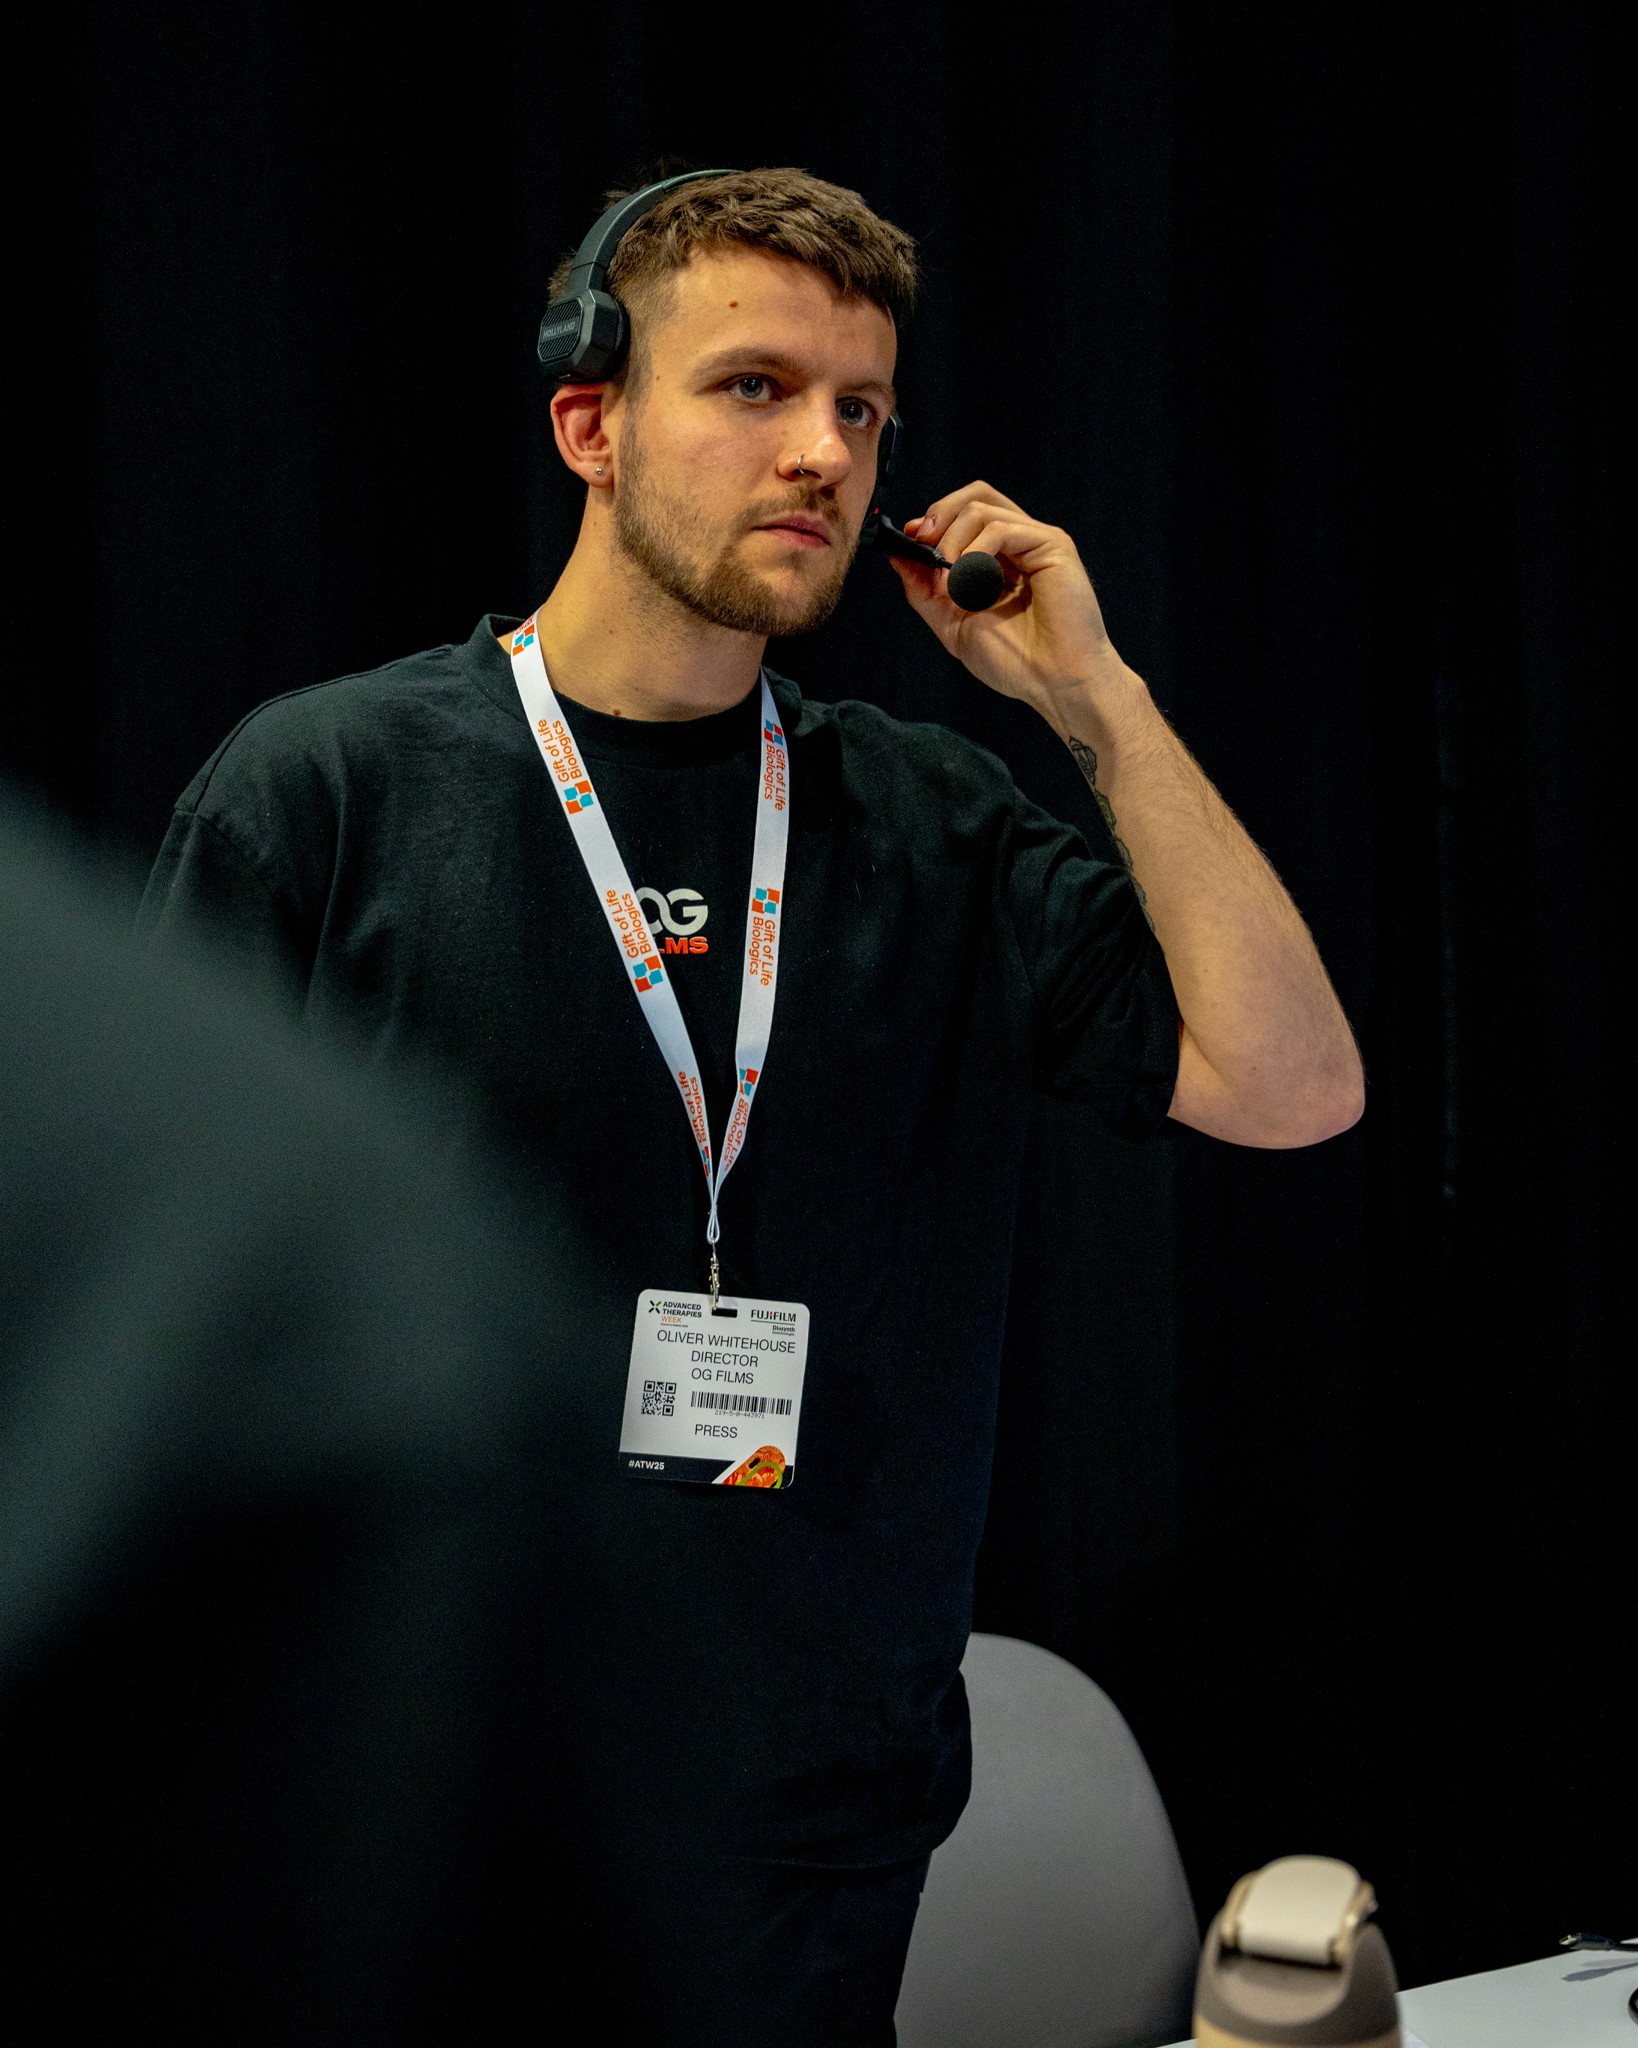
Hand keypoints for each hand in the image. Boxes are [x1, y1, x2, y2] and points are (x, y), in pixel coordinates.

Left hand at [891, 481, 1128, 729]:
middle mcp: (1018, 543)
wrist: (1053, 685)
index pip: (964, 513)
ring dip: (951, 543)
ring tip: (949, 585)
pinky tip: (970, 583)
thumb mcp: (952, 624)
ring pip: (981, 508)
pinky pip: (1001, 528)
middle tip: (923, 545)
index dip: (933, 520)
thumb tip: (898, 556)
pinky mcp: (1052, 544)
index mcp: (998, 558)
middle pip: (975, 495)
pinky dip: (975, 552)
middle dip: (939, 516)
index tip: (909, 540)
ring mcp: (1036, 540)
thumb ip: (924, 591)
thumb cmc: (1014, 662)